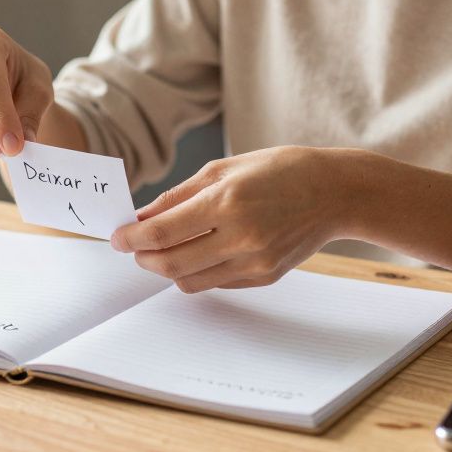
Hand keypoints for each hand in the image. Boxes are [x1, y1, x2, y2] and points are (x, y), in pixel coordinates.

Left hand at [110, 147, 359, 292]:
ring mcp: (254, 261)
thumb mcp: (224, 168)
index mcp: (226, 202)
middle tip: (133, 247)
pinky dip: (197, 271)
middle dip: (142, 258)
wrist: (335, 193)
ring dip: (167, 267)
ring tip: (166, 248)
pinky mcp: (264, 276)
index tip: (117, 237)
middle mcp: (240, 237)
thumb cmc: (279, 171)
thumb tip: (142, 216)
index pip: (161, 232)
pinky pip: (215, 283)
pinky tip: (200, 251)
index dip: (130, 238)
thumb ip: (178, 196)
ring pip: (189, 280)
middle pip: (170, 263)